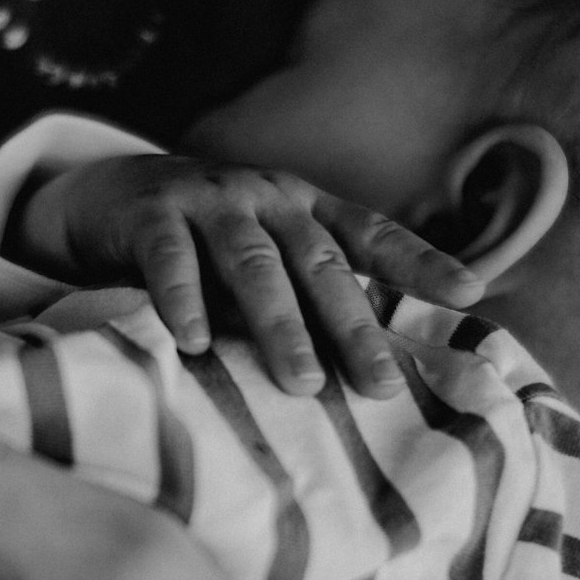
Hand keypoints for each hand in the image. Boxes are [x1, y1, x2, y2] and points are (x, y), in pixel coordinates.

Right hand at [17, 155, 482, 393]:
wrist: (108, 194)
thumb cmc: (203, 243)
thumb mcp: (264, 254)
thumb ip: (307, 293)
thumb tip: (379, 367)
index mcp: (303, 207)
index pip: (370, 234)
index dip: (420, 261)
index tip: (470, 292)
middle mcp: (266, 196)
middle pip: (318, 263)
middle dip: (352, 326)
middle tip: (378, 385)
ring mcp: (208, 200)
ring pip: (253, 264)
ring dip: (280, 325)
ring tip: (303, 382)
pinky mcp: (152, 213)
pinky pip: (171, 260)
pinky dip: (182, 301)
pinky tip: (193, 343)